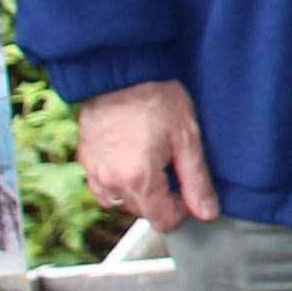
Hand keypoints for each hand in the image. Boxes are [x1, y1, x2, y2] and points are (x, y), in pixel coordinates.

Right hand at [78, 77, 219, 228]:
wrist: (121, 70)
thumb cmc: (156, 97)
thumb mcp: (187, 138)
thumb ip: (197, 180)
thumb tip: (206, 213)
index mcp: (138, 179)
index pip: (162, 220)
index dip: (182, 208)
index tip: (189, 187)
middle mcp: (110, 181)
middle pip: (142, 212)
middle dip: (162, 198)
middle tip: (174, 166)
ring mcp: (94, 171)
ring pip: (121, 202)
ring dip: (140, 192)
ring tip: (154, 163)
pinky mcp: (85, 159)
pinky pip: (103, 187)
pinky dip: (119, 183)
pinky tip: (133, 161)